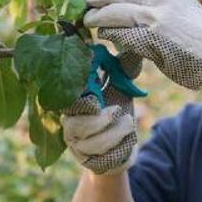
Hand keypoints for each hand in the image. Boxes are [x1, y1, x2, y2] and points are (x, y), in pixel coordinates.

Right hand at [61, 50, 141, 174]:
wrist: (120, 150)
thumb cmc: (117, 115)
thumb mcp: (121, 88)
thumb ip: (123, 68)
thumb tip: (132, 41)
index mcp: (75, 100)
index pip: (69, 96)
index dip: (82, 93)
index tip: (98, 90)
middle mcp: (69, 122)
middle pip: (74, 121)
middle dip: (99, 118)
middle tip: (117, 111)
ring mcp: (76, 143)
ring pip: (90, 140)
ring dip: (115, 132)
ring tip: (128, 123)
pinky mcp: (86, 160)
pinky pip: (100, 156)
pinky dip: (118, 147)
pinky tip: (126, 141)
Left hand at [84, 0, 201, 92]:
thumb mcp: (182, 9)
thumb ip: (159, 4)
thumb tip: (132, 5)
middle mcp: (161, 0)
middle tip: (85, 1)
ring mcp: (157, 19)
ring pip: (117, 12)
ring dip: (99, 17)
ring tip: (89, 20)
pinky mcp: (153, 40)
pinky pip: (124, 34)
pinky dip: (112, 34)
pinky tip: (105, 35)